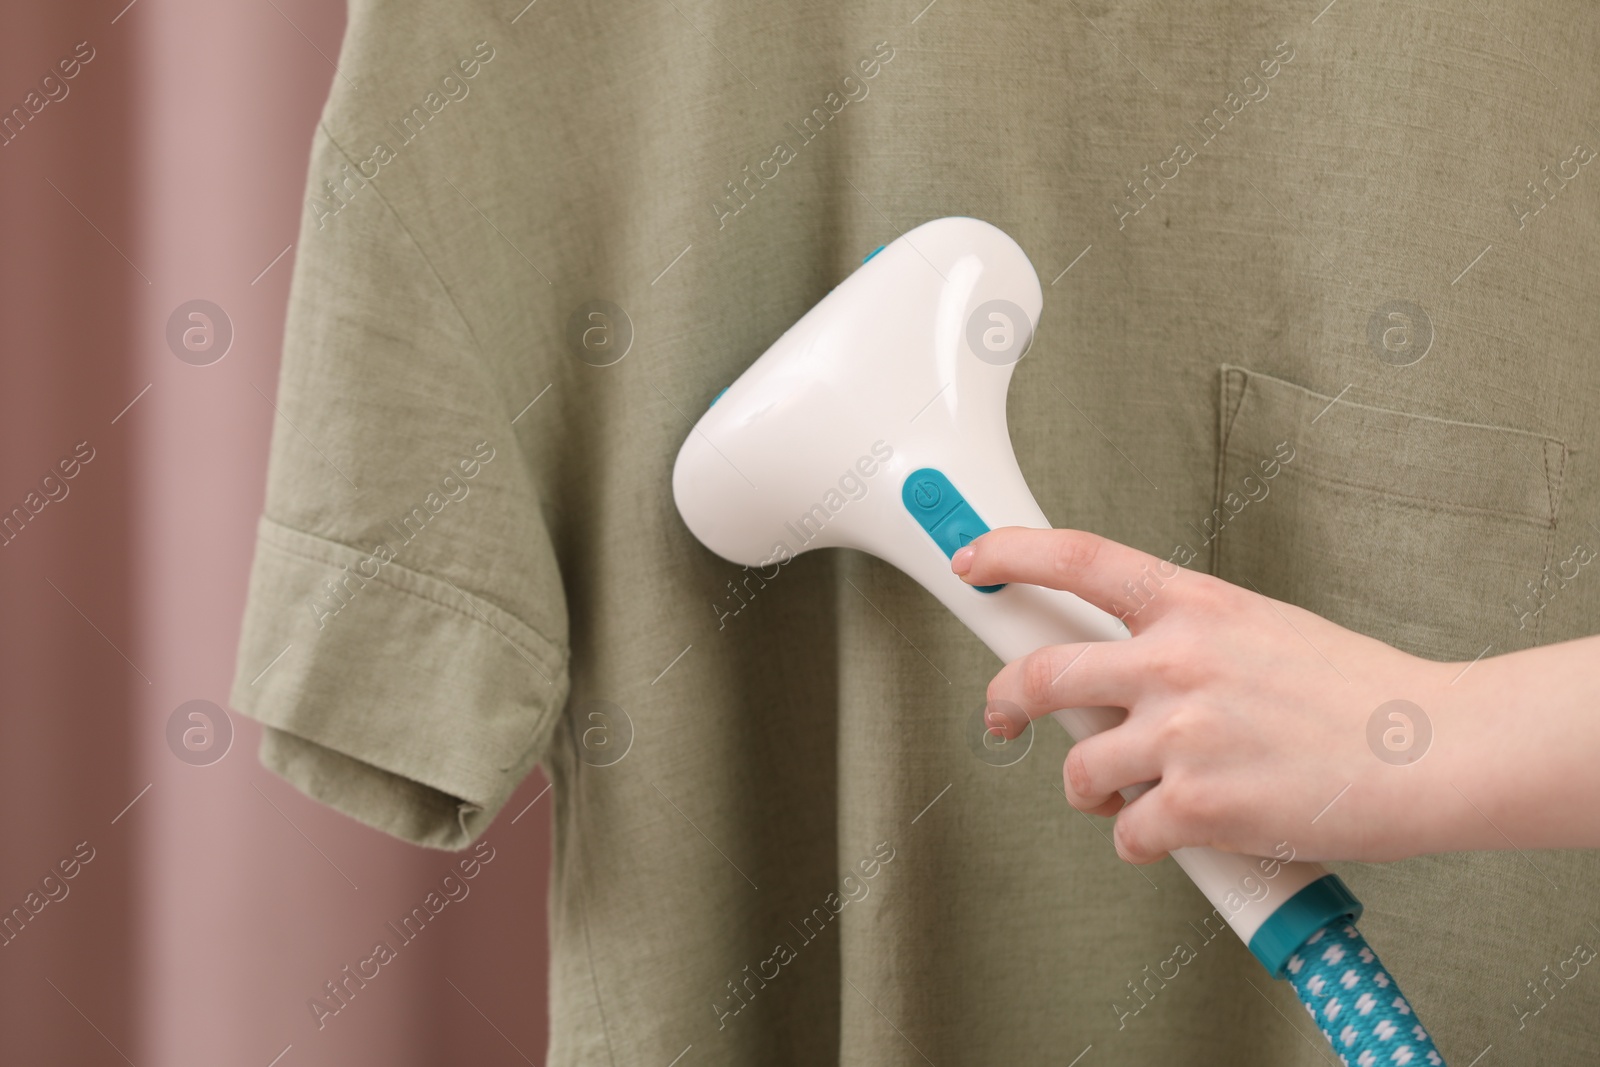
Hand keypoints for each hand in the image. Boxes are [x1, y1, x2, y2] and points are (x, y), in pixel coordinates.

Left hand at [950, 527, 1470, 865]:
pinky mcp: (1195, 806)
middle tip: (1002, 718)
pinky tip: (1176, 834)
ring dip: (1089, 789)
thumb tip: (1124, 674)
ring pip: (1078, 768)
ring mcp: (1181, 734)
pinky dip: (1141, 842)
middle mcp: (1175, 660)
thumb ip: (1187, 641)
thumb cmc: (1358, 694)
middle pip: (1044, 674)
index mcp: (1194, 604)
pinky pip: (1126, 832)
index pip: (1078, 559)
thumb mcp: (1263, 630)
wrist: (1432, 750)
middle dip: (1007, 700)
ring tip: (1126, 796)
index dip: (1010, 553)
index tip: (973, 558)